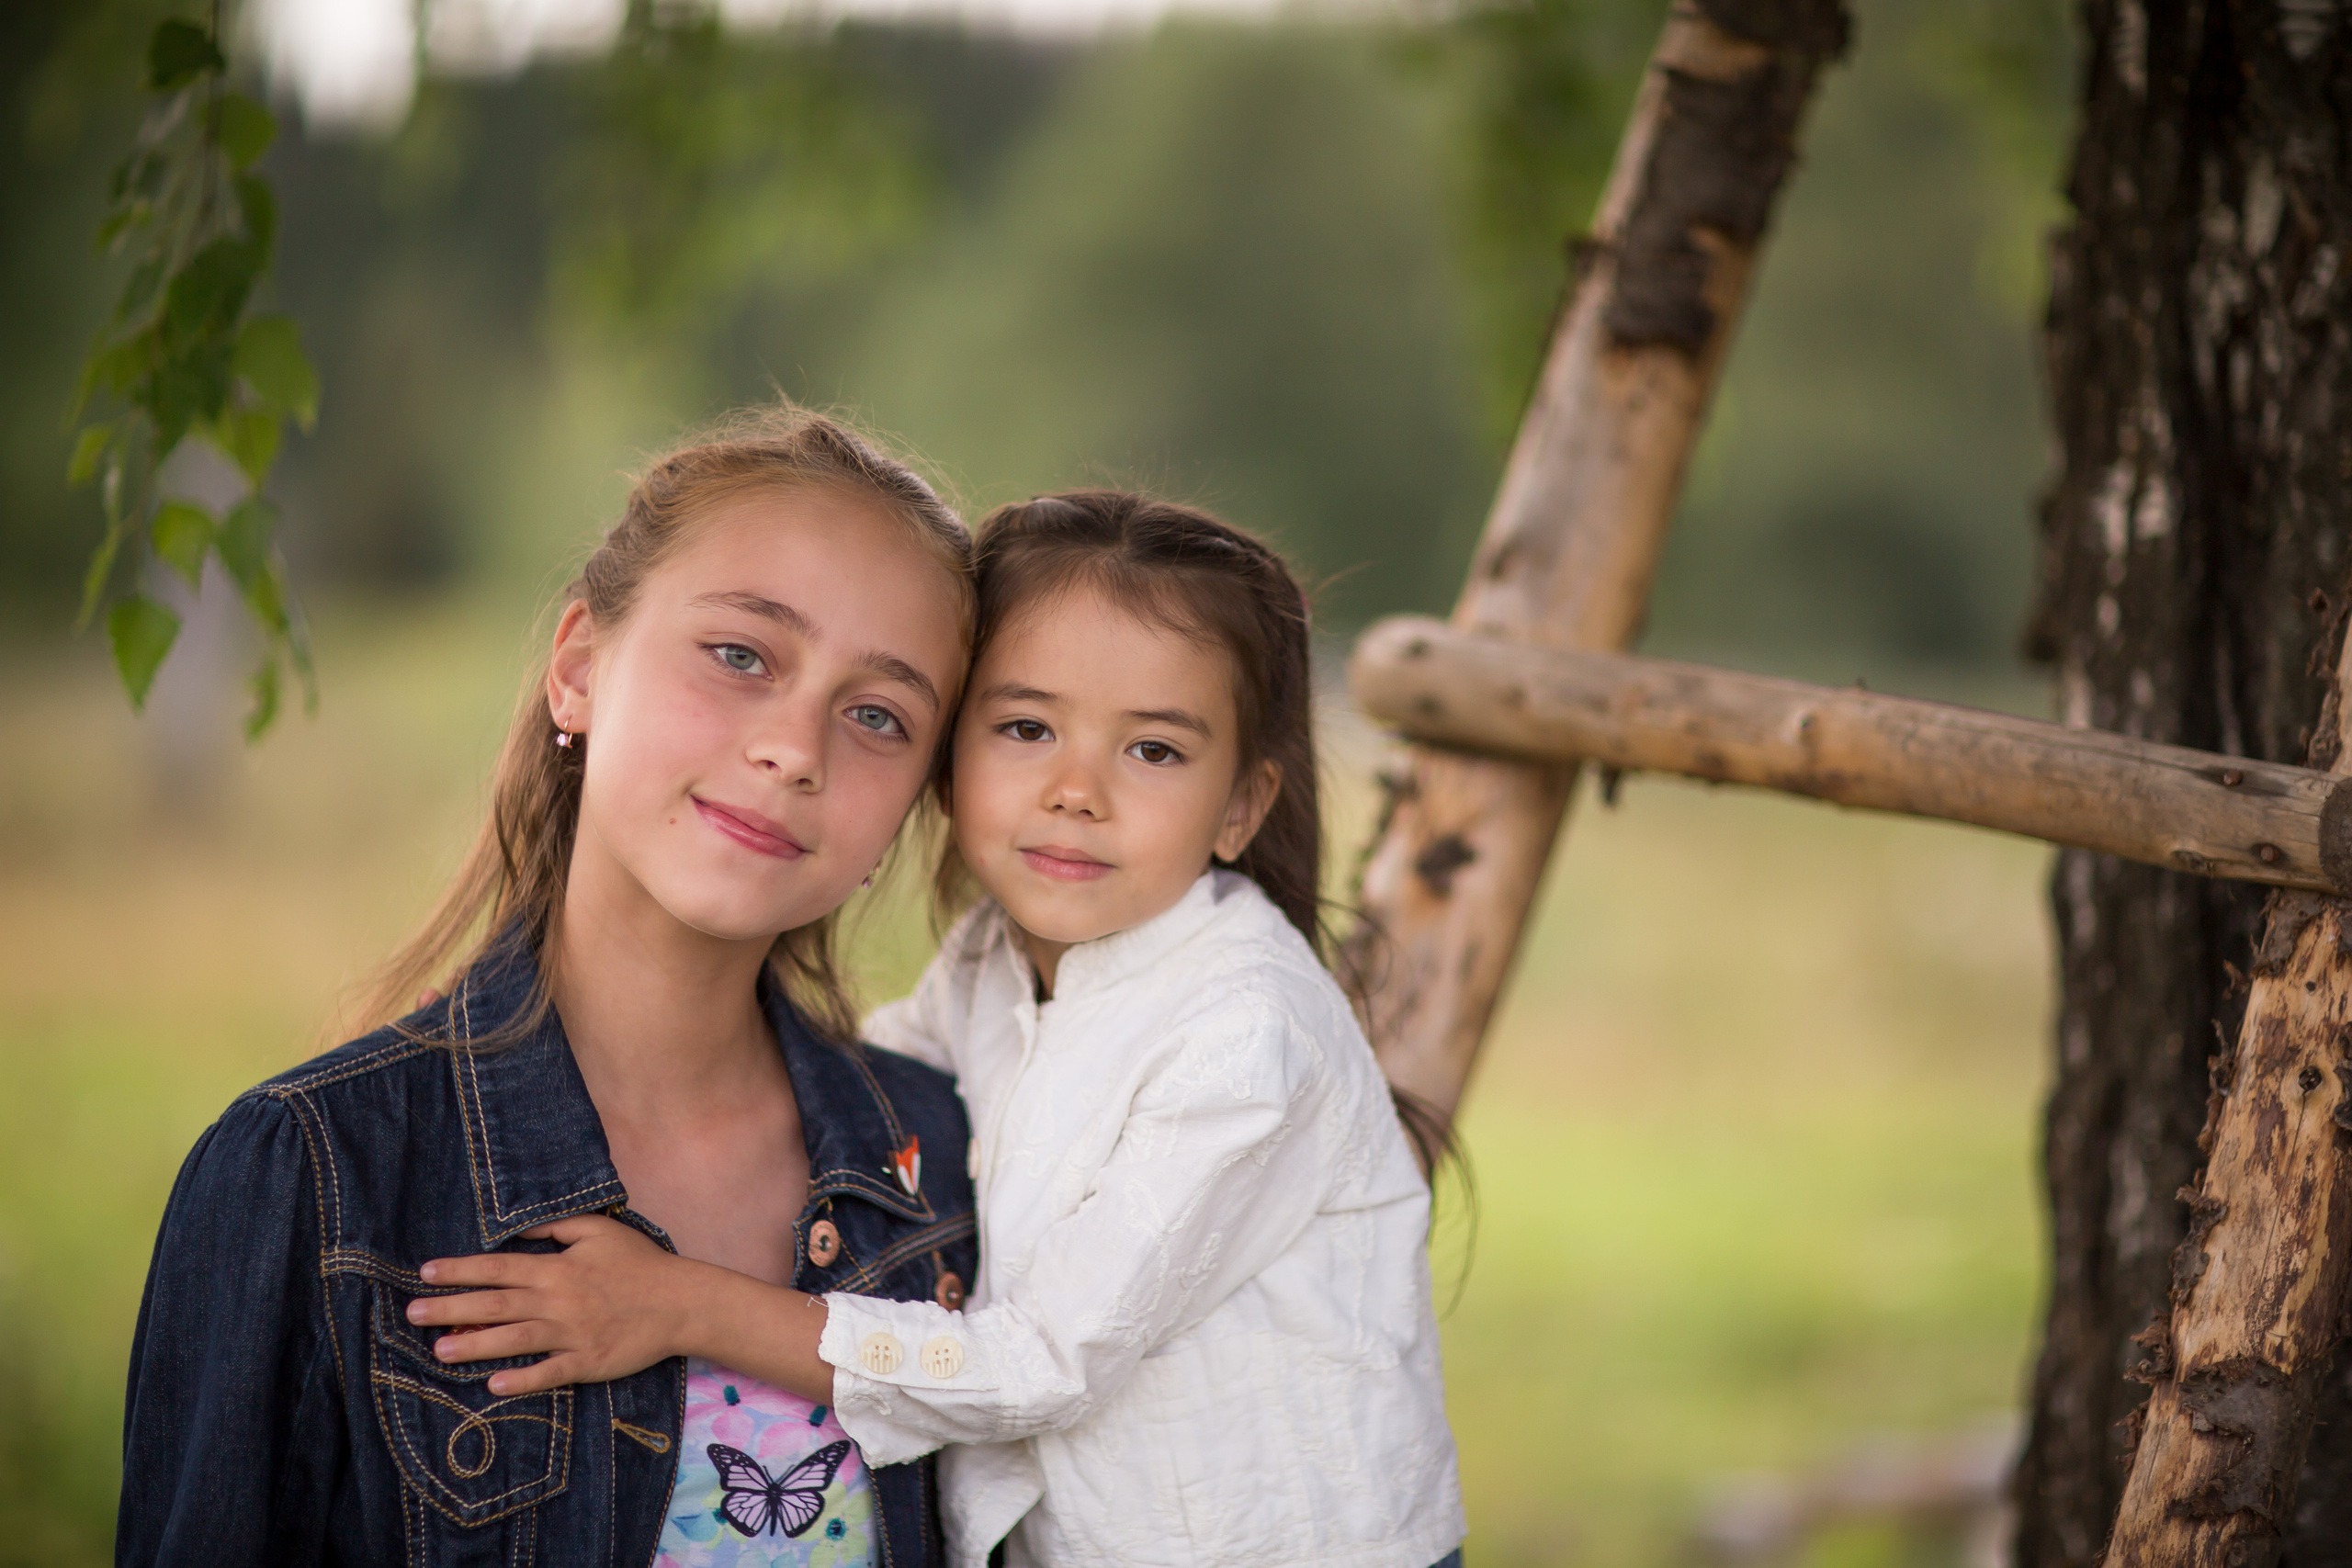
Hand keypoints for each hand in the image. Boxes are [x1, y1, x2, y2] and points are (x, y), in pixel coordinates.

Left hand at [408, 1213, 703, 1394]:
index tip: (425, 1273)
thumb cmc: (639, 1263)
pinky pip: (550, 1372)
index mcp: (557, 1268)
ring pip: (515, 1339)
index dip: (460, 1270)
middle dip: (451, 1308)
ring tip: (440, 1351)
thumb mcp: (600, 1230)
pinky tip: (494, 1386)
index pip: (499, 1267)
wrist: (681, 1301)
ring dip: (475, 1345)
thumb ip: (557, 1228)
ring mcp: (572, 1333)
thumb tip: (522, 1231)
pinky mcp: (588, 1361)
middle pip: (496, 1304)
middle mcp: (558, 1301)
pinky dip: (523, 1379)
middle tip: (412, 1315)